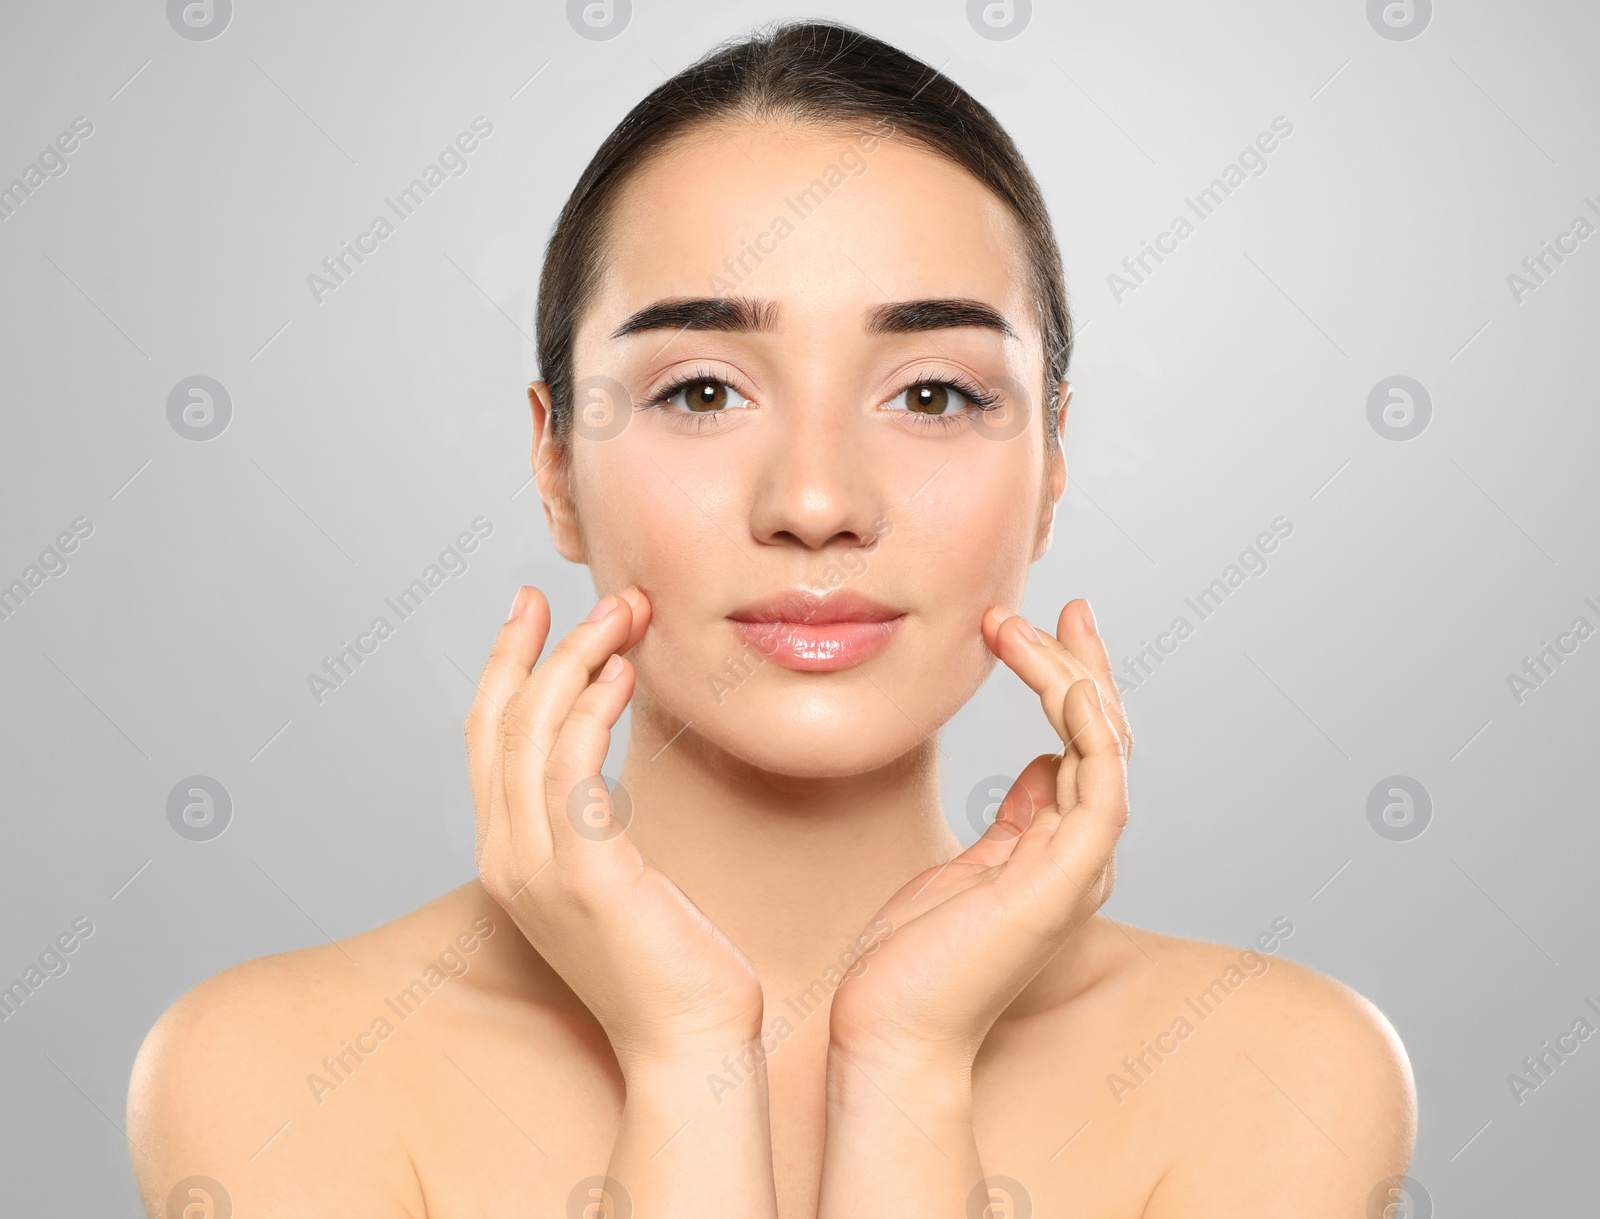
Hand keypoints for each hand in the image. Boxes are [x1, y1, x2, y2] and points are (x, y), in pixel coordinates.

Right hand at [466, 586, 764, 1072]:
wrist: (689, 1042)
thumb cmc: (667, 961)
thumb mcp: (612, 880)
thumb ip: (591, 825)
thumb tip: (599, 773)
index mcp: (506, 855)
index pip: (486, 738)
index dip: (504, 664)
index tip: (533, 608)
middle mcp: (504, 856)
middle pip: (498, 719)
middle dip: (541, 644)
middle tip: (597, 593)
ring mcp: (535, 866)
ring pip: (531, 728)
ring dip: (578, 657)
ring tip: (627, 614)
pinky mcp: (583, 873)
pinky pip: (570, 765)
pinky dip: (590, 705)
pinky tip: (624, 672)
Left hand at [826, 598, 1130, 1075]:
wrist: (891, 1029)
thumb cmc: (914, 958)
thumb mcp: (964, 865)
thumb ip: (1013, 819)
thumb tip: (1038, 766)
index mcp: (1058, 851)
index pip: (1083, 747)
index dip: (1071, 680)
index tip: (1039, 625)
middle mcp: (1080, 856)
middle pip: (1103, 738)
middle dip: (1084, 664)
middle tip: (1063, 604)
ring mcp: (1078, 869)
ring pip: (1103, 749)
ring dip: (1070, 678)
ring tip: (1020, 629)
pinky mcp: (1064, 881)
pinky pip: (1100, 787)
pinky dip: (1090, 731)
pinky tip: (1064, 683)